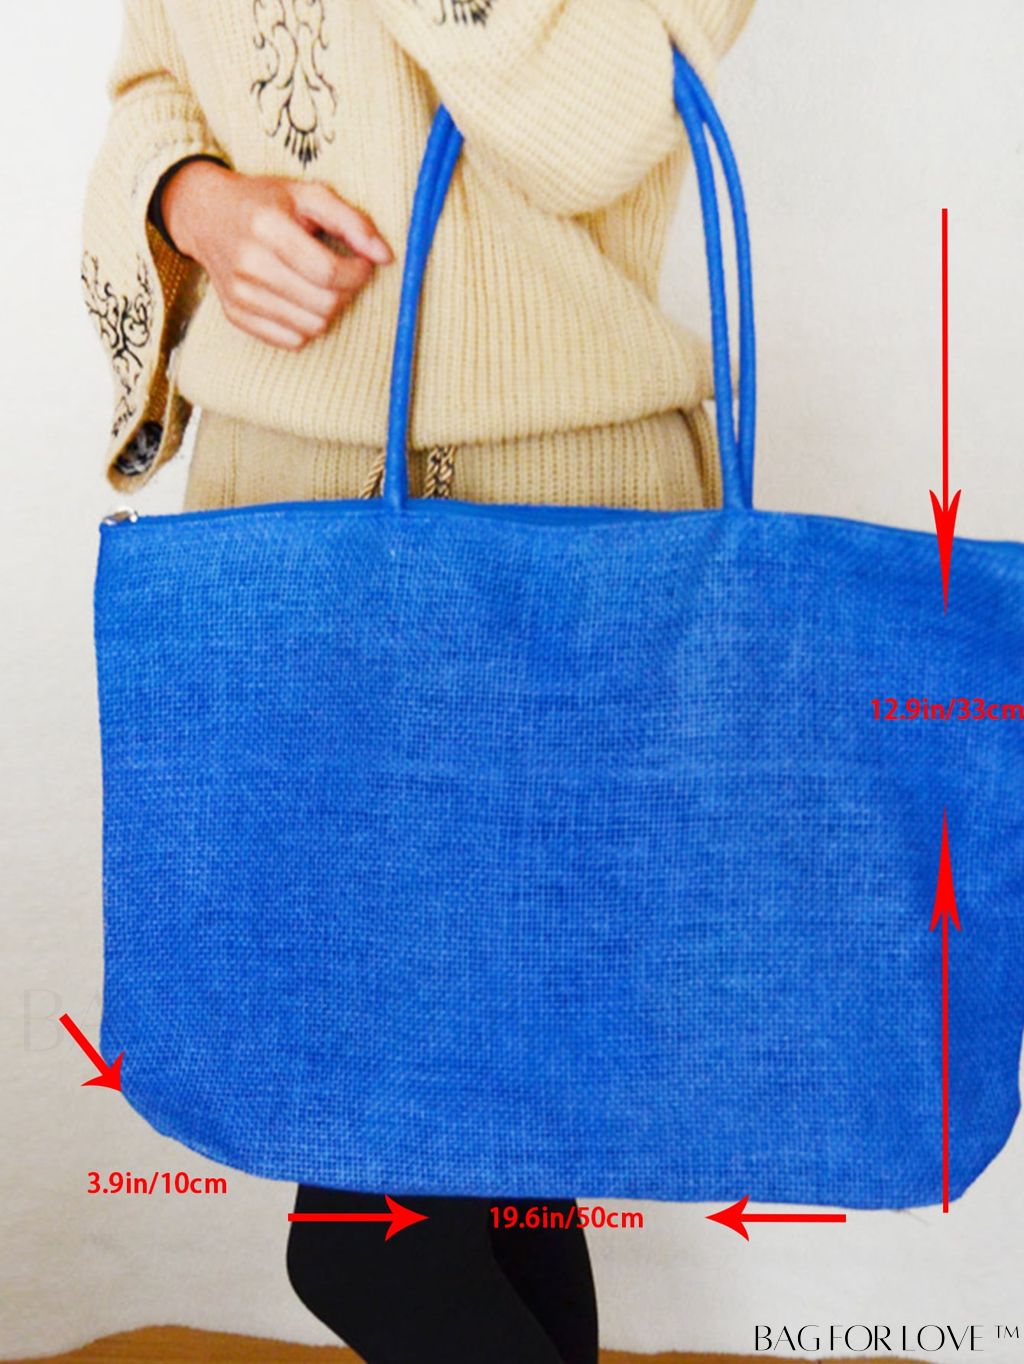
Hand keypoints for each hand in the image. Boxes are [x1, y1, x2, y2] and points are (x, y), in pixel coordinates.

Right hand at [162, 162, 393, 349]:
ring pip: (311, 327)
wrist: (206, 215)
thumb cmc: (265, 202)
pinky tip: (301, 300)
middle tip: (345, 274)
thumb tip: (385, 256)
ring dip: (329, 310)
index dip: (358, 273)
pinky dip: (306, 325)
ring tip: (322, 285)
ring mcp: (240, 295)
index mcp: (267, 227)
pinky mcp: (236, 316)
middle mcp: (249, 264)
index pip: (328, 272)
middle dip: (347, 293)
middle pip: (323, 304)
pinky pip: (291, 341)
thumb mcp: (308, 195)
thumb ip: (352, 221)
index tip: (362, 264)